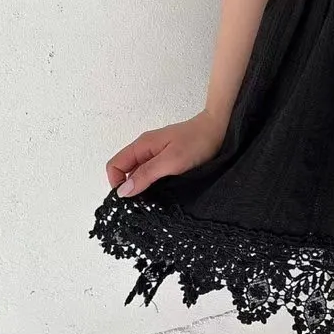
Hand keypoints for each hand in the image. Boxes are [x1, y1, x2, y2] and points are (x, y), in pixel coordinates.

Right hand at [104, 109, 226, 197]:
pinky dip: (153, 184)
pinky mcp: (167, 158)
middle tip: (142, 204)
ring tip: (154, 200)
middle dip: (129, 188)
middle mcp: (145, 149)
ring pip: (139, 173)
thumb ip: (146, 174)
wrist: (219, 129)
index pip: (114, 165)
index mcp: (142, 145)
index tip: (129, 200)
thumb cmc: (197, 143)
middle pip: (125, 170)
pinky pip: (151, 173)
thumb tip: (122, 191)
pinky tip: (164, 192)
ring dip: (142, 187)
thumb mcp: (170, 161)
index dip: (116, 183)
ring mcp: (156, 153)